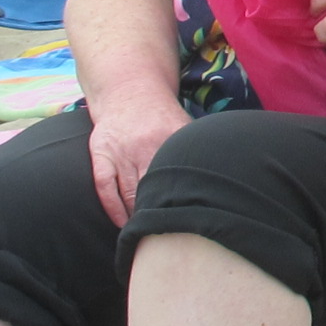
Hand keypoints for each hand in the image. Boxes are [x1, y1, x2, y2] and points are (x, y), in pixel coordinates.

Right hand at [87, 98, 190, 225]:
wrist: (128, 90)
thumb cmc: (162, 117)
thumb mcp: (185, 126)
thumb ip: (199, 151)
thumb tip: (225, 179)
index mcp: (171, 137)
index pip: (180, 178)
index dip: (184, 203)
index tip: (191, 223)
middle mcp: (144, 144)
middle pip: (153, 189)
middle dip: (160, 214)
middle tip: (170, 235)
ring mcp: (120, 150)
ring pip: (128, 192)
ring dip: (137, 216)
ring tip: (148, 234)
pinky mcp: (101, 152)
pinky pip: (104, 186)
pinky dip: (113, 208)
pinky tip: (122, 223)